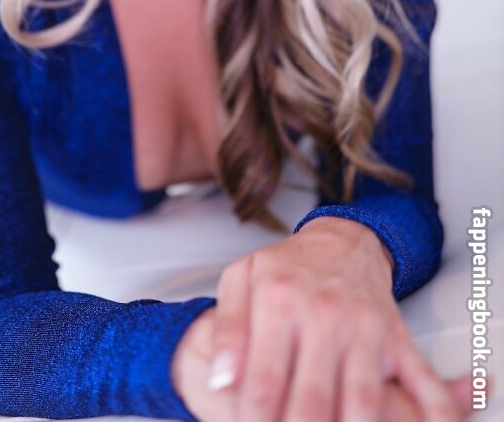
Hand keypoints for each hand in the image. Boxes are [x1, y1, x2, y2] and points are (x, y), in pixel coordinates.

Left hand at [171, 217, 470, 420]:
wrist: (343, 239)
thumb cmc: (289, 266)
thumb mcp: (241, 279)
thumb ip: (227, 330)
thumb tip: (220, 380)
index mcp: (279, 301)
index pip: (263, 382)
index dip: (253, 419)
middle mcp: (323, 315)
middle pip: (311, 402)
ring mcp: (363, 328)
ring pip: (361, 404)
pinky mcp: (395, 337)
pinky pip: (419, 384)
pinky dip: (421, 414)